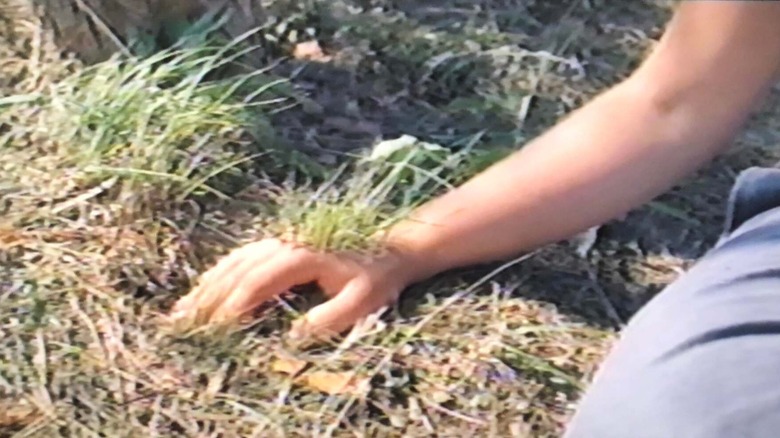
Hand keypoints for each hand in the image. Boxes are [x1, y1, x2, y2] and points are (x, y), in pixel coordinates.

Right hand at [170, 239, 414, 337]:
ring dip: (207, 286)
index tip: (211, 330)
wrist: (391, 245)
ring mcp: (280, 239)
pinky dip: (219, 271)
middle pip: (236, 272)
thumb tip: (292, 337)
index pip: (256, 283)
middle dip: (207, 299)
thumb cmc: (377, 276)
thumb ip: (328, 319)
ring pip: (234, 262)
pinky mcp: (281, 241)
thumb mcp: (362, 301)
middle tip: (179, 325)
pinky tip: (205, 285)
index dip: (232, 307)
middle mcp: (284, 243)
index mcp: (301, 256)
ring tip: (181, 309)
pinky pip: (241, 255)